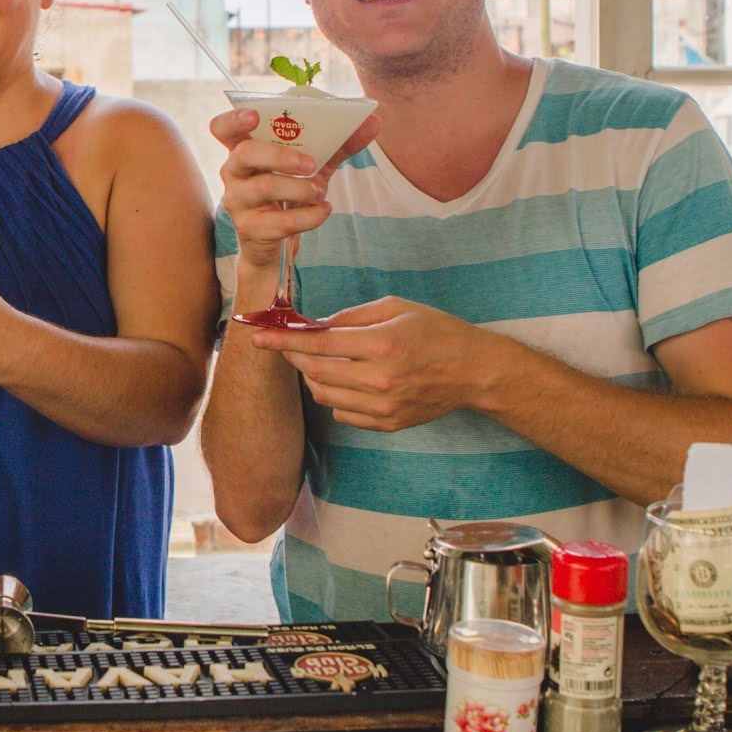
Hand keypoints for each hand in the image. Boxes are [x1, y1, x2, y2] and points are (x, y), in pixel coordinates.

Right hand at [209, 103, 377, 270]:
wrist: (275, 242)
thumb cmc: (289, 192)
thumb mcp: (312, 165)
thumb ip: (339, 143)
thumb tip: (374, 121)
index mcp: (242, 149)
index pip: (221, 128)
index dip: (233, 119)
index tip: (253, 116)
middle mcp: (233, 173)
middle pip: (244, 153)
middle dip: (280, 155)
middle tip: (310, 164)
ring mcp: (237, 202)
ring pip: (264, 187)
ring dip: (300, 188)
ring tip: (321, 191)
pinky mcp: (250, 229)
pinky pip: (280, 221)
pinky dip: (309, 216)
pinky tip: (323, 211)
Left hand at [248, 296, 501, 432]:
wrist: (473, 371)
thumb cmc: (436, 332)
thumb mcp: (395, 308)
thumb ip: (351, 317)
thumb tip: (315, 324)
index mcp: (381, 345)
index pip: (318, 343)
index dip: (282, 340)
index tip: (258, 336)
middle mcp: (380, 379)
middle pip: (315, 372)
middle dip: (295, 356)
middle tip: (291, 345)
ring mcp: (383, 406)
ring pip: (324, 395)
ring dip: (314, 376)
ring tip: (324, 360)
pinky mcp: (388, 424)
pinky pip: (343, 412)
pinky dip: (336, 396)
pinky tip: (349, 380)